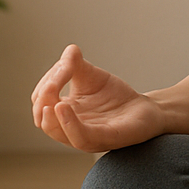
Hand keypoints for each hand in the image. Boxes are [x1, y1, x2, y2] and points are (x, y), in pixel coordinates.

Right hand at [30, 44, 164, 152]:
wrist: (146, 108)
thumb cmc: (114, 95)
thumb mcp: (90, 75)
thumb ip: (75, 63)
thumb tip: (70, 51)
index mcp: (64, 115)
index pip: (42, 103)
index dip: (45, 86)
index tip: (62, 67)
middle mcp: (71, 129)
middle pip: (45, 121)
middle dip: (42, 103)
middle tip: (51, 86)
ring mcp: (88, 136)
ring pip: (60, 133)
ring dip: (51, 118)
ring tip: (52, 102)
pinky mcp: (107, 138)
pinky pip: (82, 137)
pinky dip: (69, 124)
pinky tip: (63, 107)